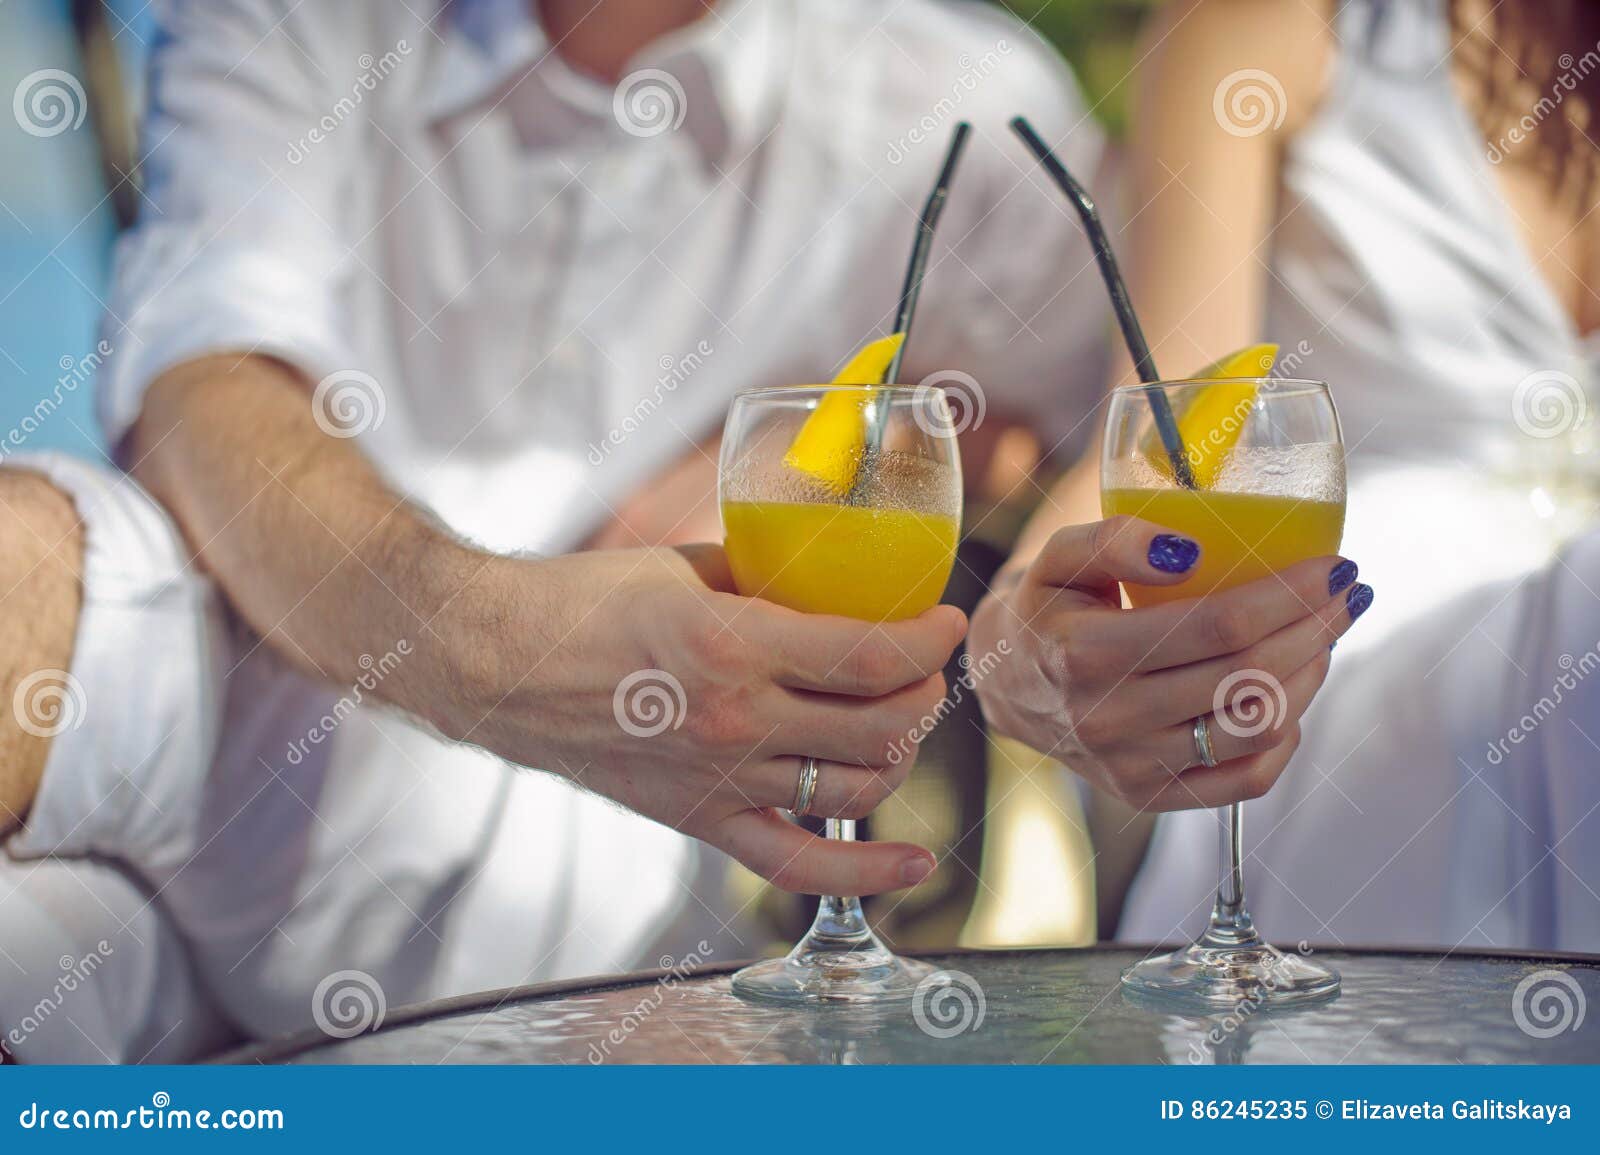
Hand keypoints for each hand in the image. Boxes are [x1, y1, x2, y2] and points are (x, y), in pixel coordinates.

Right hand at [445, 544, 966, 894]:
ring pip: (855, 786)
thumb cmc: (587, 602)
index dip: (930, 640)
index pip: (872, 657)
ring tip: (900, 721)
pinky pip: (798, 865)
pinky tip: (915, 864)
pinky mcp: (702, 819)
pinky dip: (865, 874)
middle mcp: (736, 721)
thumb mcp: (689, 567)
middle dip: (925, 692)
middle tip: (924, 667)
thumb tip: (839, 588)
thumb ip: (771, 584)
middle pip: (879, 725)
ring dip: (900, 752)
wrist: (503, 666)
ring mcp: (720, 780)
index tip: (945, 623)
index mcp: (733, 644)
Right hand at [970, 515, 1370, 811]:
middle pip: (1248, 675)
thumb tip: (1189, 549)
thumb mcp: (1060, 557)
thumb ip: (1114, 539)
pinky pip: (1247, 779)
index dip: (1289, 595)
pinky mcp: (1152, 796)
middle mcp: (1107, 719)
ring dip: (1308, 675)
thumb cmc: (1049, 608)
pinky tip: (1288, 691)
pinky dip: (1286, 736)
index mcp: (1083, 653)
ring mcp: (1131, 767)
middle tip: (1346, 594)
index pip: (1217, 627)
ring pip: (1257, 727)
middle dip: (1315, 628)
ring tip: (1322, 636)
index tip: (1332, 566)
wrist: (1010, 685)